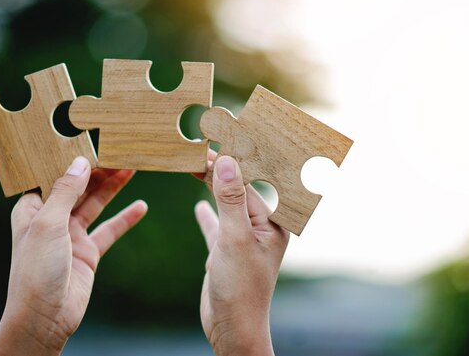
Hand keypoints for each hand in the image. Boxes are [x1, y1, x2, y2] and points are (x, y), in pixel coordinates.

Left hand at [0, 156, 146, 355]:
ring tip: (132, 167)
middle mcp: (51, 218)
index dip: (70, 159)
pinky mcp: (87, 252)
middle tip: (120, 151)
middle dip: (98, 169)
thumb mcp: (48, 224)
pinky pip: (109, 230)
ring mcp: (70, 235)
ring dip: (113, 187)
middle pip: (77, 187)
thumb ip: (65, 191)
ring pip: (95, 203)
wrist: (44, 318)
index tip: (92, 141)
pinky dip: (124, 219)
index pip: (52, 176)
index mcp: (32, 208)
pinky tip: (141, 207)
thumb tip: (81, 162)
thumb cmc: (35, 271)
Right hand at [194, 153, 289, 355]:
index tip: (212, 141)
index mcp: (273, 222)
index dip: (232, 160)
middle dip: (220, 169)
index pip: (250, 181)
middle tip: (196, 149)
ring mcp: (243, 239)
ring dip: (211, 186)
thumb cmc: (241, 287)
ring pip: (225, 203)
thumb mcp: (235, 238)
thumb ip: (230, 200)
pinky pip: (216, 226)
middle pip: (237, 189)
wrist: (232, 328)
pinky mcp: (227, 251)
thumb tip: (227, 162)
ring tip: (195, 165)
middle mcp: (261, 227)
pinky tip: (198, 205)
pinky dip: (207, 214)